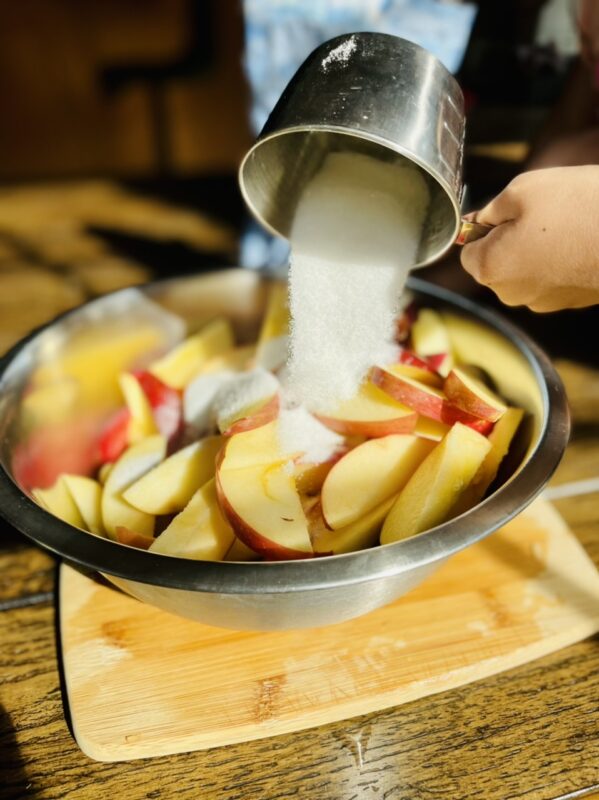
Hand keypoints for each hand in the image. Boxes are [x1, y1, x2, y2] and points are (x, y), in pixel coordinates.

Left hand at [460, 166, 598, 311]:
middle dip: (509, 240)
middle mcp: (510, 293)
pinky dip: (560, 261)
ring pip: (525, 271)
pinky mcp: (569, 301)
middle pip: (496, 264)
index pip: (468, 251)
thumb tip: (474, 221)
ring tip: (564, 227)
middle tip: (540, 215)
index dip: (484, 229)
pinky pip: (552, 277)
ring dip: (536, 250)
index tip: (505, 214)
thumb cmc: (577, 207)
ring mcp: (542, 302)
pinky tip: (578, 241)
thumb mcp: (521, 190)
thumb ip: (488, 210)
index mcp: (489, 269)